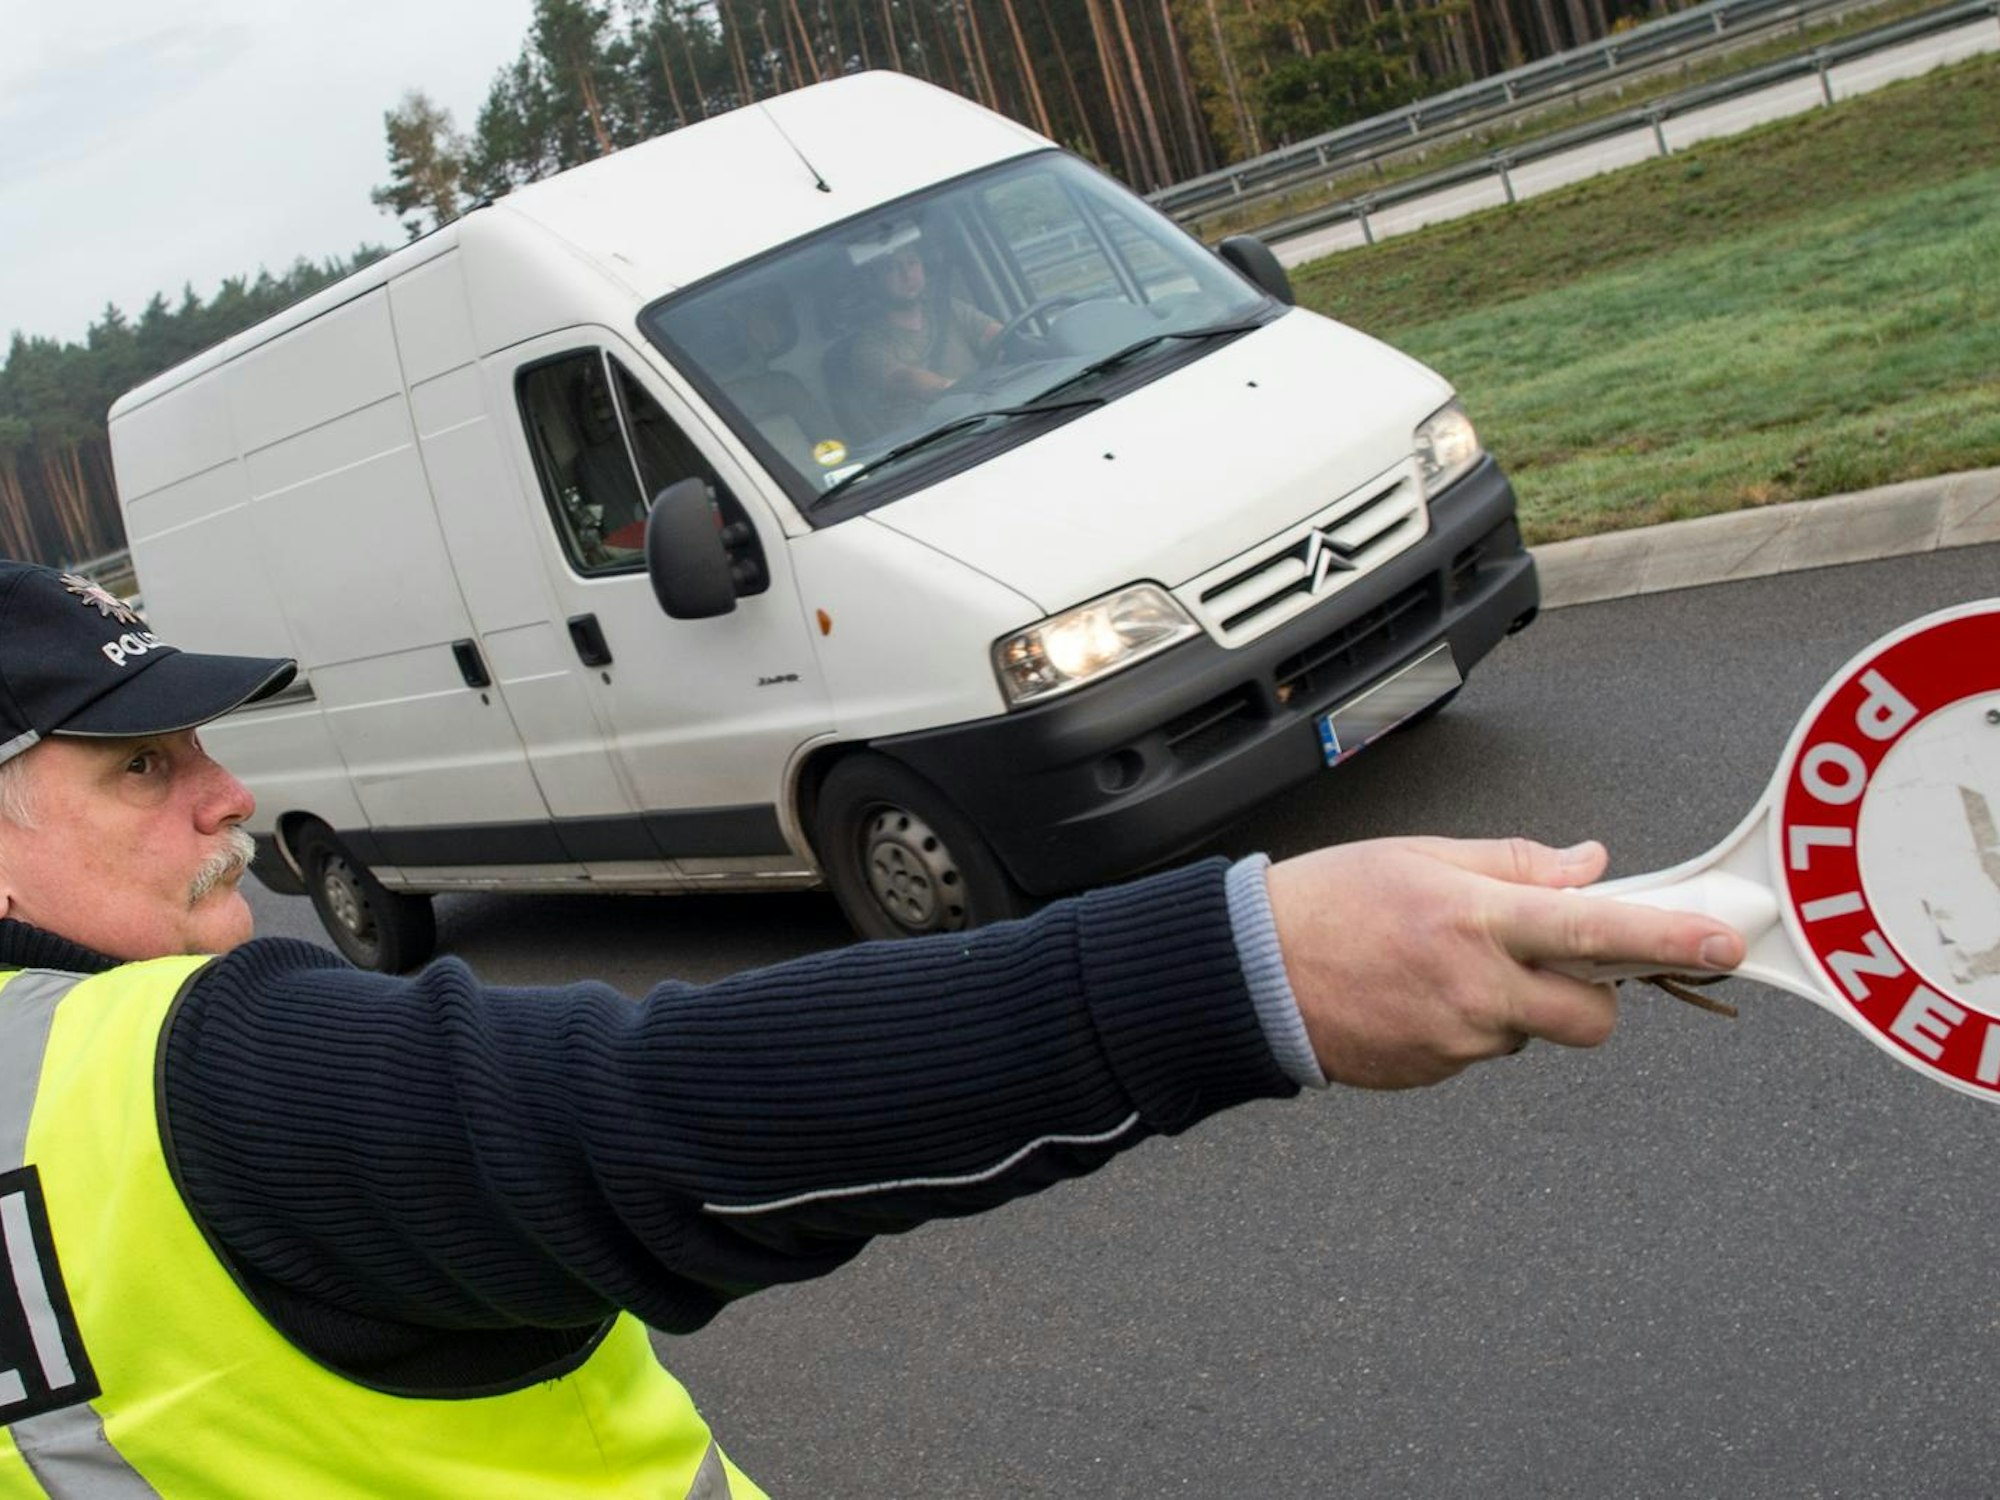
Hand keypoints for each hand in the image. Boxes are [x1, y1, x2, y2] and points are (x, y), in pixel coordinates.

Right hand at [1266, 837, 1743, 1089]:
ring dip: (1512, 1004)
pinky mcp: (1434, 1072)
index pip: (1595, 929)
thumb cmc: (1327, 902)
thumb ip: (1513, 864)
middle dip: (1590, 995)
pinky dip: (1467, 1025)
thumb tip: (1585, 868)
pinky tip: (1413, 995)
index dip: (1667, 936)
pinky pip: (1482, 1051)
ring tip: (1439, 967)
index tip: (1723, 939)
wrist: (1249, 972)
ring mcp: (1455, 1039)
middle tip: (1547, 961)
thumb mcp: (1421, 856)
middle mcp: (1474, 986)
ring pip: (1530, 1032)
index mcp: (1475, 917)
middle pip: (1590, 1016)